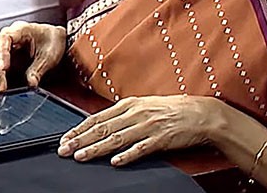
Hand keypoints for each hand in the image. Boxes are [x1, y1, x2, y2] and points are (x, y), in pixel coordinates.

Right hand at [0, 21, 65, 92]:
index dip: (2, 53)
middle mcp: (7, 37)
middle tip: (0, 89)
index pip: (5, 38)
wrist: (54, 40)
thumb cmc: (52, 41)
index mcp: (20, 29)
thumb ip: (38, 69)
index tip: (4, 68)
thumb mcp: (49, 56)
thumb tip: (30, 84)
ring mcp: (1, 47)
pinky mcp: (0, 58)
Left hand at [57, 95, 220, 165]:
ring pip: (117, 138)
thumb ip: (125, 114)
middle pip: (103, 128)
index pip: (98, 117)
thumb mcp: (145, 106)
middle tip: (64, 150)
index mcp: (131, 104)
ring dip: (97, 148)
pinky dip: (127, 155)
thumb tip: (103, 124)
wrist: (201, 114)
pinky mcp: (161, 138)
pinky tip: (115, 161)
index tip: (65, 138)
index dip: (80, 128)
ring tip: (81, 156)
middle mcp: (137, 113)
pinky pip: (141, 148)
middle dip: (81, 140)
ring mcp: (149, 125)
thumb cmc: (173, 110)